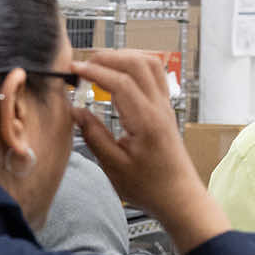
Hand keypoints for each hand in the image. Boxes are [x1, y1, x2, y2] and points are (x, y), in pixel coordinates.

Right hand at [70, 49, 229, 251]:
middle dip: (108, 58)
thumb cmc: (149, 187)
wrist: (179, 197)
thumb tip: (75, 111)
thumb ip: (94, 135)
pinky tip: (121, 73)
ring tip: (101, 65)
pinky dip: (137, 65)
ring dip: (124, 57)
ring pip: (150, 64)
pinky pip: (156, 75)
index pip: (120, 81)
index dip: (94, 71)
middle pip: (137, 63)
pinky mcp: (166, 109)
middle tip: (84, 65)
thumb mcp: (114, 166)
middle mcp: (158, 108)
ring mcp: (165, 106)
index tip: (74, 70)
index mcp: (145, 121)